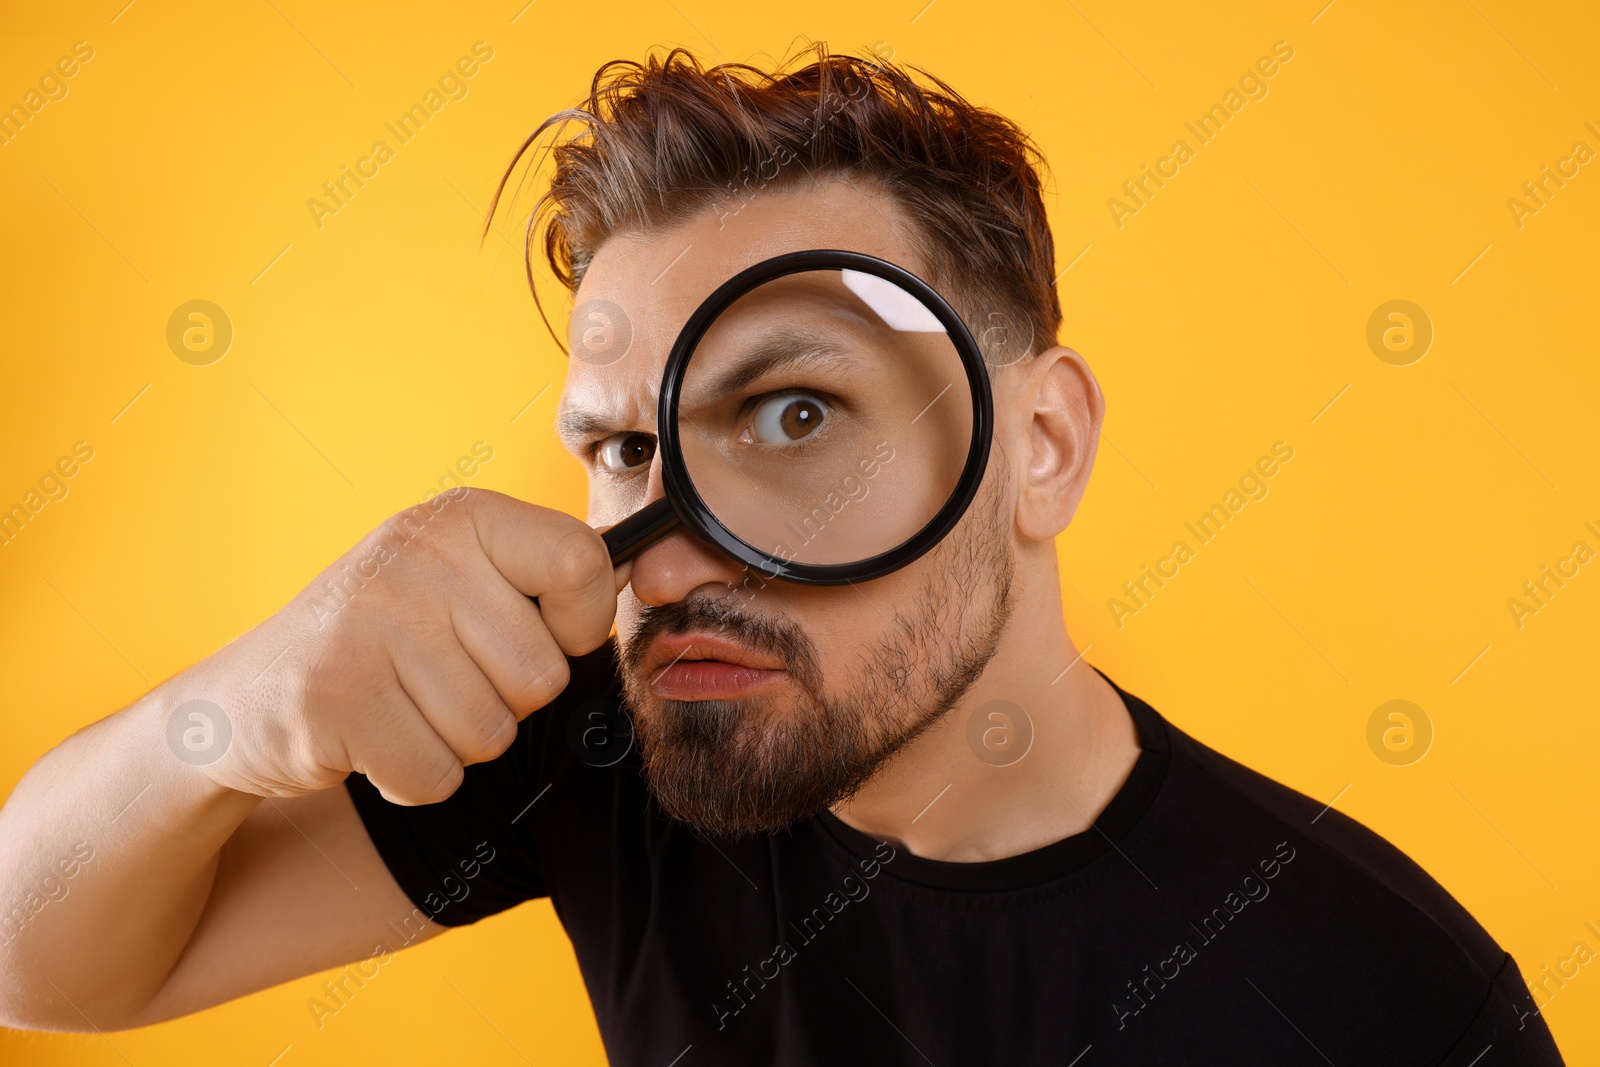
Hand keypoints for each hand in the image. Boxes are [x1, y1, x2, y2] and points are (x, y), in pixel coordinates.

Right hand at [191, 488, 623, 803]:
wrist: (242, 702)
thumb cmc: (377, 644)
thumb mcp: (456, 582)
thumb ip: (544, 577)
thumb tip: (645, 571)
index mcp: (459, 517)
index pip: (584, 563)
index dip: (580, 624)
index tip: (538, 633)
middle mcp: (415, 554)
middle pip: (542, 673)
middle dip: (502, 702)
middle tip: (435, 680)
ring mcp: (368, 621)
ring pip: (492, 732)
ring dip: (453, 742)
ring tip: (399, 706)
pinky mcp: (334, 695)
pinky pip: (435, 775)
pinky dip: (411, 779)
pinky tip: (370, 740)